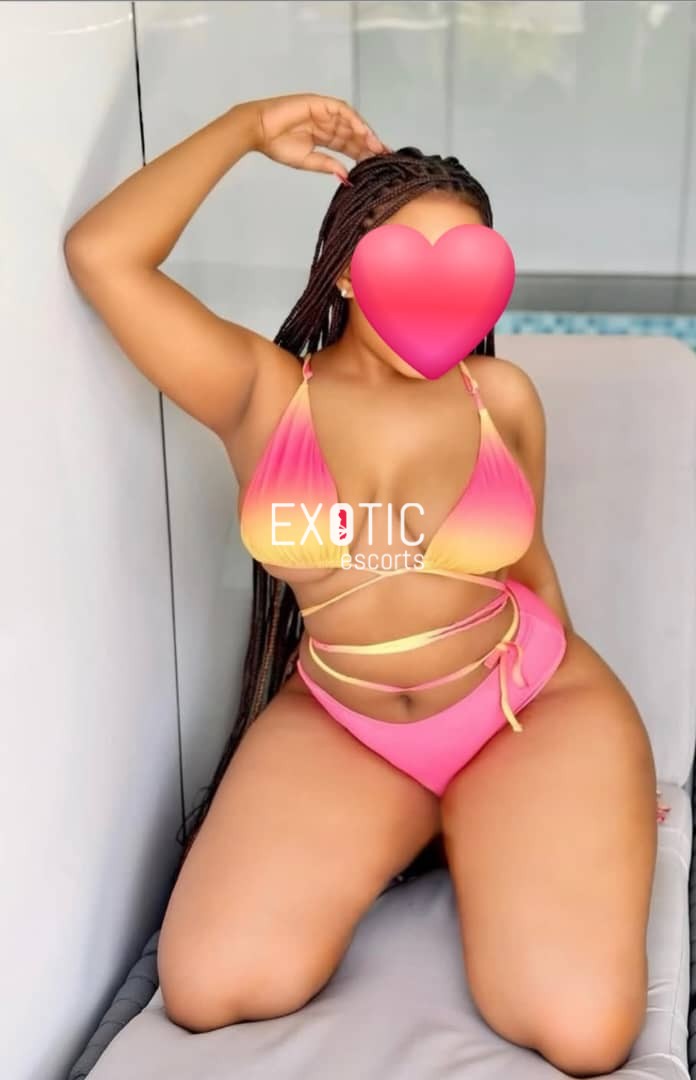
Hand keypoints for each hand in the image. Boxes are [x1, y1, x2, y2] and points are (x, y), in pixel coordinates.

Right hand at [243, 92, 390, 178]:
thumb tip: (346, 177)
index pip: (348, 146)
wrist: (260, 130)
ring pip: (351, 122)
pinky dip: (354, 121)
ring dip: (365, 134)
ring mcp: (324, 112)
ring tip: (377, 147)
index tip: (378, 165)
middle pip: (353, 134)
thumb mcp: (307, 161)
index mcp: (323, 139)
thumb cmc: (278, 145)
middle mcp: (326, 124)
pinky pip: (342, 111)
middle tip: (385, 157)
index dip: (363, 154)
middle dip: (369, 145)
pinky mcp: (320, 103)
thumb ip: (327, 165)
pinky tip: (364, 132)